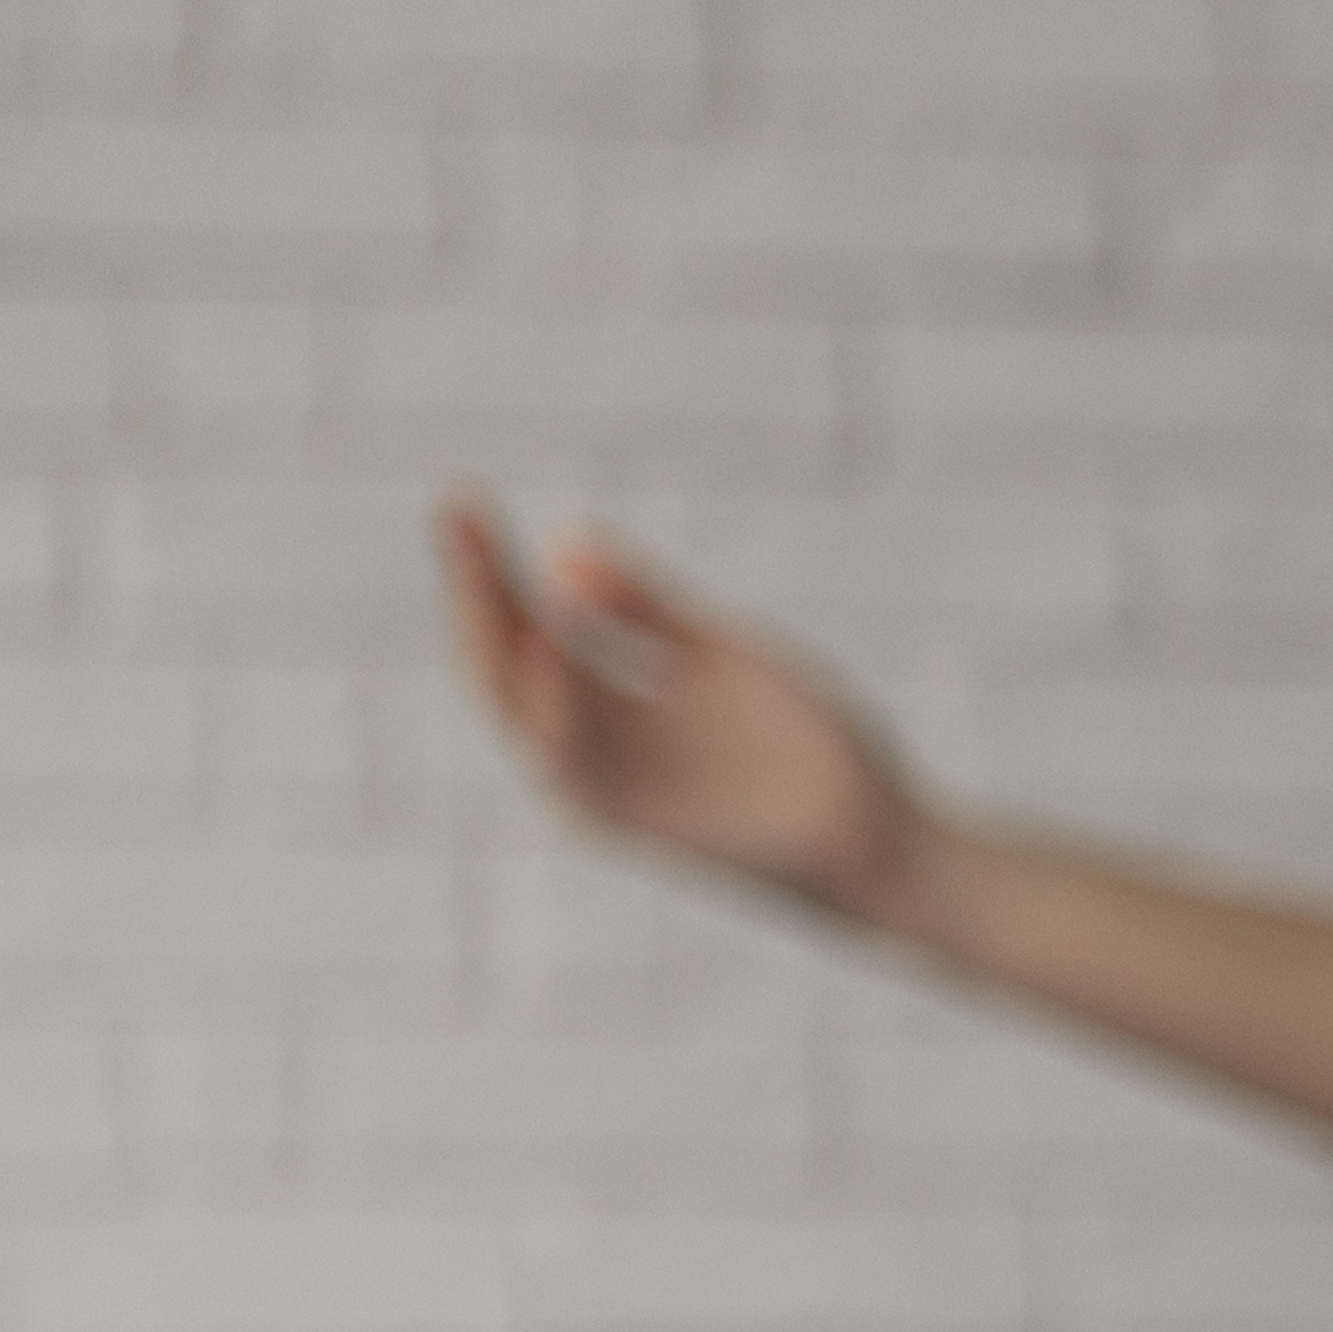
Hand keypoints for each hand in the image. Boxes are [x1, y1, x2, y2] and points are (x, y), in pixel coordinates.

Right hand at [437, 498, 933, 920]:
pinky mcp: (634, 822)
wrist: (877, 833)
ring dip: (496, 635)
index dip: (488, 566)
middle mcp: (589, 741)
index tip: (460, 498)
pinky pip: (575, 763)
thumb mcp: (720, 651)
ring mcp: (605, 785)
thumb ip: (648, 606)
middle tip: (454, 510)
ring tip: (482, 561)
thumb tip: (566, 541)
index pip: (523, 624)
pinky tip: (546, 646)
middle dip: (475, 587)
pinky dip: (556, 706)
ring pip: (519, 708)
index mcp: (604, 701)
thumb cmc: (803, 744)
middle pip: (504, 658)